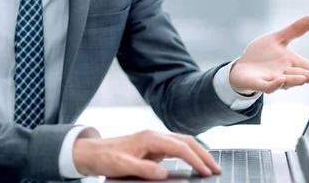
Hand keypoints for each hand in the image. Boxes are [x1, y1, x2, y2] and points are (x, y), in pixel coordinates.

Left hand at [72, 130, 220, 179]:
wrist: (91, 152)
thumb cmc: (105, 158)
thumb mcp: (123, 166)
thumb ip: (144, 169)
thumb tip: (164, 172)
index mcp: (149, 138)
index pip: (180, 147)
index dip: (196, 160)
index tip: (207, 172)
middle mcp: (154, 136)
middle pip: (186, 141)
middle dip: (203, 154)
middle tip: (216, 168)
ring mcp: (153, 140)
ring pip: (182, 143)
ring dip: (197, 153)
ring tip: (210, 166)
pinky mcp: (151, 146)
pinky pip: (175, 148)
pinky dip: (188, 154)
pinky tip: (193, 162)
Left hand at [229, 16, 308, 94]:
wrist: (241, 67)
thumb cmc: (261, 55)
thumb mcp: (276, 39)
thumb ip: (293, 30)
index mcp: (289, 62)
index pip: (303, 65)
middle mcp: (283, 72)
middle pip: (297, 75)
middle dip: (307, 76)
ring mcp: (271, 79)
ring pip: (285, 82)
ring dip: (293, 81)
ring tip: (303, 79)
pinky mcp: (258, 83)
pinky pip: (267, 86)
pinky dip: (274, 85)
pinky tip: (280, 80)